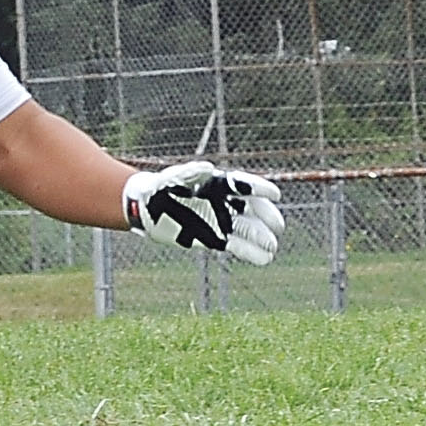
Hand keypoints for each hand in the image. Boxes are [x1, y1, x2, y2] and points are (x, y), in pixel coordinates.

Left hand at [122, 161, 283, 263]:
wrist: (148, 209)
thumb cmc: (160, 187)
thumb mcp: (172, 178)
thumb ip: (189, 172)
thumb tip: (208, 167)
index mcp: (217, 184)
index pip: (243, 184)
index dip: (260, 189)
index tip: (275, 194)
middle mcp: (223, 202)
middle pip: (252, 208)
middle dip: (266, 216)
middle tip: (277, 225)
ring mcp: (220, 220)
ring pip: (247, 229)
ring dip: (261, 238)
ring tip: (272, 246)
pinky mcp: (214, 238)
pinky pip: (236, 245)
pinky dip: (250, 252)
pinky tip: (263, 258)